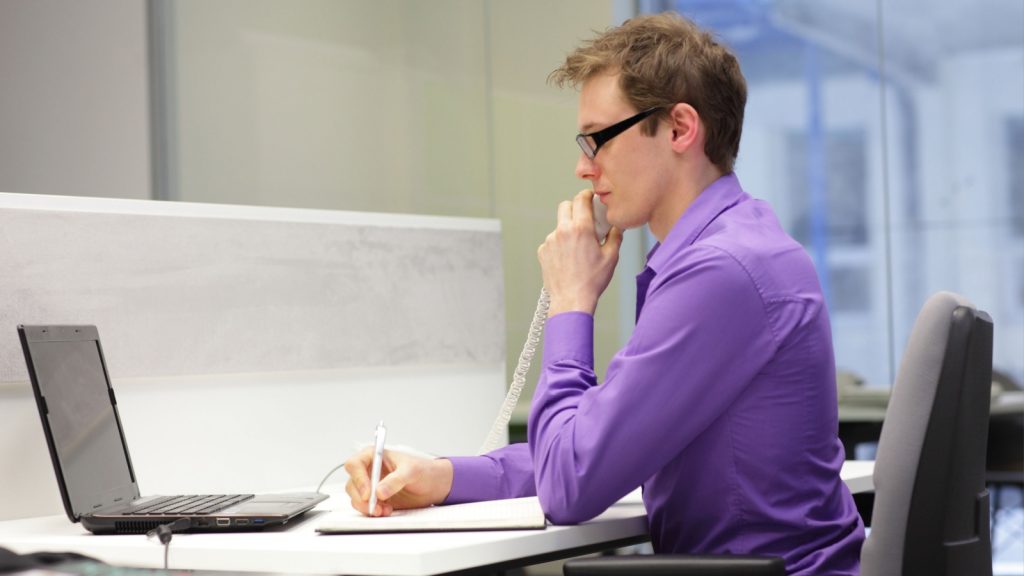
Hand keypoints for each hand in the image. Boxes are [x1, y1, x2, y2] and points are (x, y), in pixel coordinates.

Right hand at [343, 447, 453, 516]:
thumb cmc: (423, 470)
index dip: (358, 479)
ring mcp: (371, 485)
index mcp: (374, 455)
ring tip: (385, 510)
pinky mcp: (375, 499)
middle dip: (362, 498)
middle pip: (352, 484)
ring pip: (356, 498)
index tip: (369, 493)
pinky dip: (373, 512)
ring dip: (368, 507)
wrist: (433, 485)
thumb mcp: (412, 471)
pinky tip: (387, 511)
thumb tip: (379, 491)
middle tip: (375, 507)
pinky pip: (365, 507)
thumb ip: (396, 480)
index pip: (354, 464)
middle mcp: (369, 470)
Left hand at [538, 190, 623, 315]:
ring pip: (559, 225)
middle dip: (575, 208)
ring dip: (568, 230)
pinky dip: (560, 244)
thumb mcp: (611, 257)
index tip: (591, 198)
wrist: (571, 300)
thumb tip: (617, 225)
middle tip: (584, 219)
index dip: (587, 196)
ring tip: (578, 248)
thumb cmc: (592, 281)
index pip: (581, 199)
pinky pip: (552, 241)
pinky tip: (568, 258)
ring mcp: (550, 241)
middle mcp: (562, 231)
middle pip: (565, 206)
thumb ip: (615, 236)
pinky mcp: (543, 251)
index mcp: (581, 229)